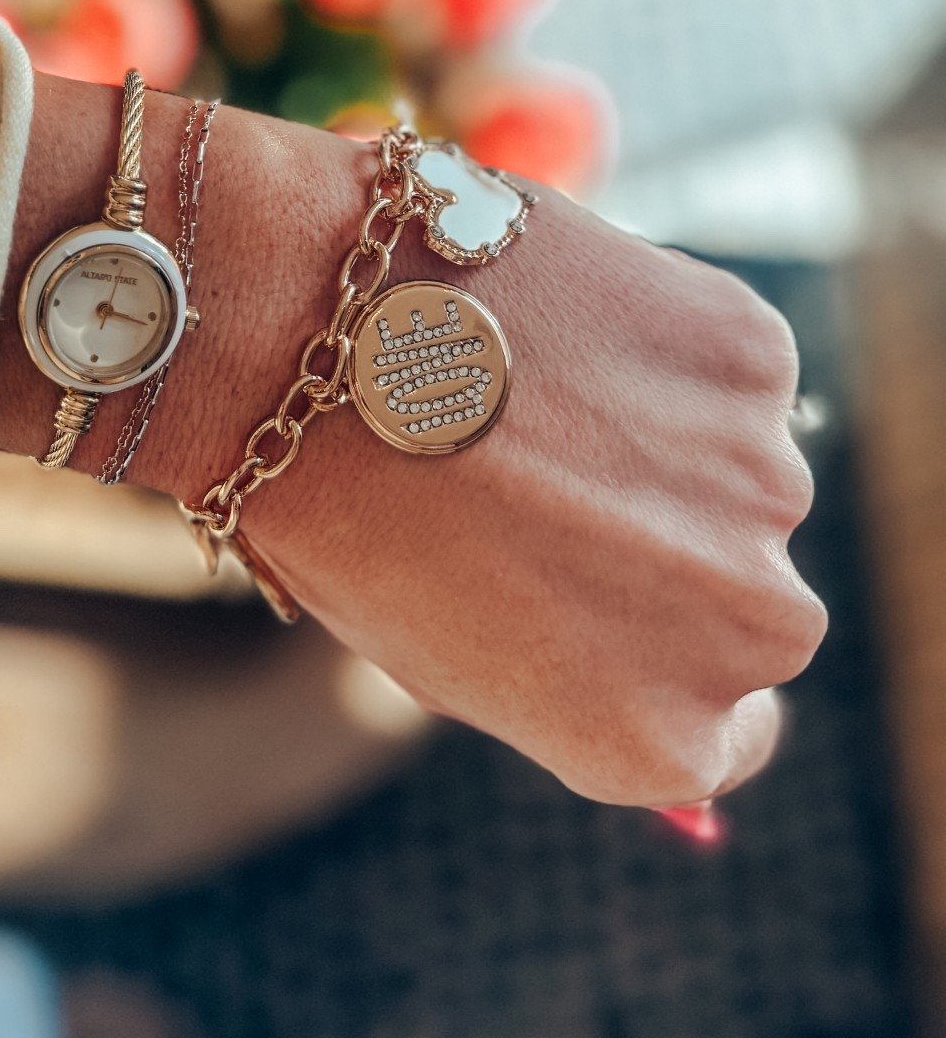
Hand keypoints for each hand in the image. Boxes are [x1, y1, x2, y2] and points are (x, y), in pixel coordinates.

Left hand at [0, 77, 825, 807]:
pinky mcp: (749, 355)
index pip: (731, 728)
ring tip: (542, 394)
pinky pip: (727, 364)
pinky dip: (663, 343)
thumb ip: (558, 667)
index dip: (664, 652)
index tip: (614, 598)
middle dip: (672, 547)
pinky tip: (559, 324)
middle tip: (564, 483)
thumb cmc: (339, 509)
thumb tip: (622, 638)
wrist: (302, 340)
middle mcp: (745, 633)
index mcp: (662, 739)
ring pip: (740, 470)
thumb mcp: (441, 647)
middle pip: (746, 599)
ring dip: (670, 440)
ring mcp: (761, 485)